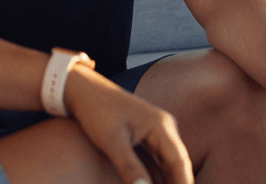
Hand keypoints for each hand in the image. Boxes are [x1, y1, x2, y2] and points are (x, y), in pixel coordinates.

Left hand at [62, 66, 193, 183]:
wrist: (84, 90)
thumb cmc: (96, 111)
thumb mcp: (111, 141)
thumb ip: (130, 168)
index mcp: (161, 125)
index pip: (180, 163)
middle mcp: (166, 126)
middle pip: (180, 163)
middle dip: (180, 183)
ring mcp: (159, 129)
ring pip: (173, 162)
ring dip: (173, 180)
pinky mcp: (151, 133)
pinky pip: (163, 158)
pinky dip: (164, 174)